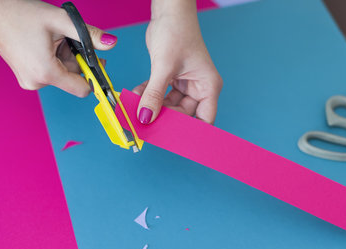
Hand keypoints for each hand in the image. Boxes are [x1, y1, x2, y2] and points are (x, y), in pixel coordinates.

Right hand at [0, 0, 117, 96]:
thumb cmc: (21, 13)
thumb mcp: (60, 20)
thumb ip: (89, 35)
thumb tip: (112, 43)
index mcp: (46, 72)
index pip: (83, 89)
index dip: (93, 76)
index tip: (97, 61)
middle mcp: (36, 82)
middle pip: (73, 79)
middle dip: (77, 60)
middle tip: (70, 39)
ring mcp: (29, 81)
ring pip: (62, 74)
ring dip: (65, 58)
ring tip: (53, 38)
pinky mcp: (25, 77)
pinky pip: (50, 72)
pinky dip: (54, 59)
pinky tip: (45, 43)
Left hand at [133, 0, 222, 124]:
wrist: (169, 10)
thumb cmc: (177, 32)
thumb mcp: (164, 67)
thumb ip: (155, 94)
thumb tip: (145, 117)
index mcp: (208, 87)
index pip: (204, 120)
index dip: (190, 132)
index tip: (172, 139)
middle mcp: (199, 88)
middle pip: (183, 115)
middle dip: (165, 119)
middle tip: (147, 124)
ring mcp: (185, 84)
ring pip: (169, 106)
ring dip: (153, 106)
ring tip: (137, 106)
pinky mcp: (172, 78)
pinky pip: (160, 94)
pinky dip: (149, 95)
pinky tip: (137, 94)